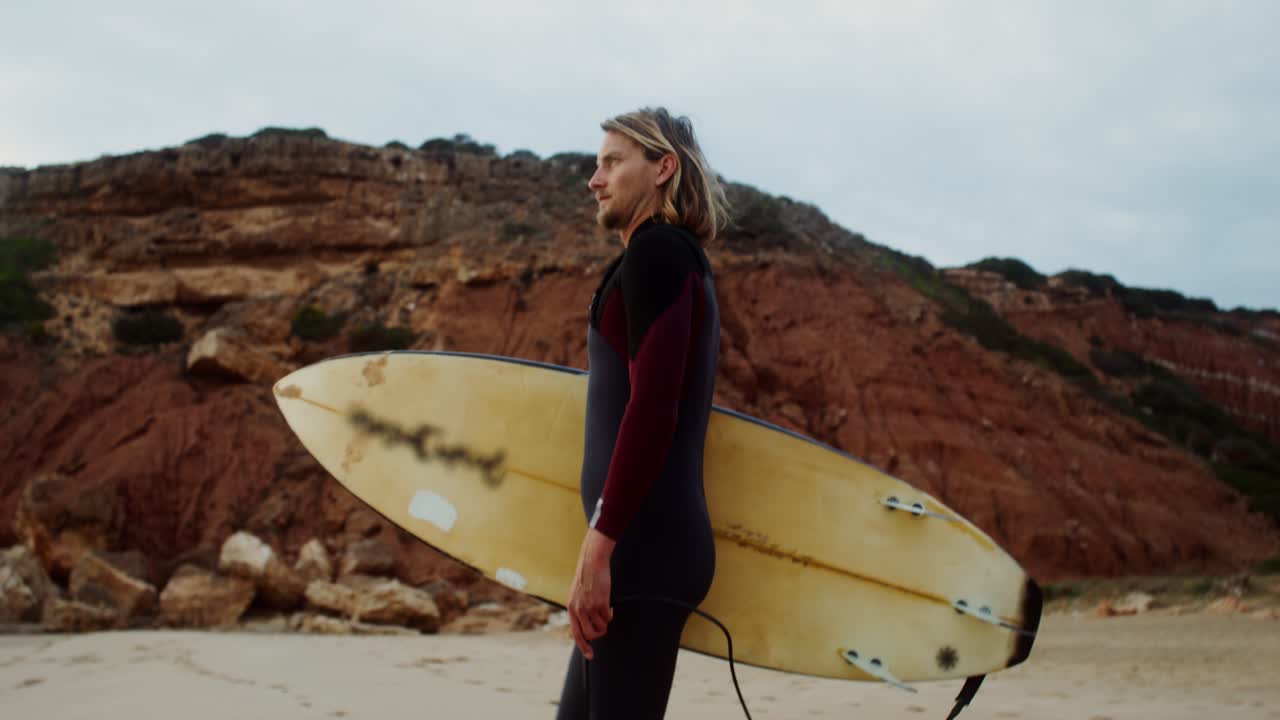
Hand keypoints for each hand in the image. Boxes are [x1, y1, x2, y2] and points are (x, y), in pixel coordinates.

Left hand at [568, 527, 615, 659]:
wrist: (592, 563)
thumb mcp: (575, 596)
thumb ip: (578, 610)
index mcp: (571, 609)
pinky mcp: (601, 602)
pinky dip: (610, 613)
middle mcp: (579, 610)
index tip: (590, 656)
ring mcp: (590, 607)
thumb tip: (584, 628)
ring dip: (605, 621)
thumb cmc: (585, 578)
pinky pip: (608, 617)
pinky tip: (608, 603)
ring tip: (604, 610)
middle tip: (603, 627)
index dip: (584, 647)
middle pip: (590, 634)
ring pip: (602, 627)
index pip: (576, 634)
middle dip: (598, 634)